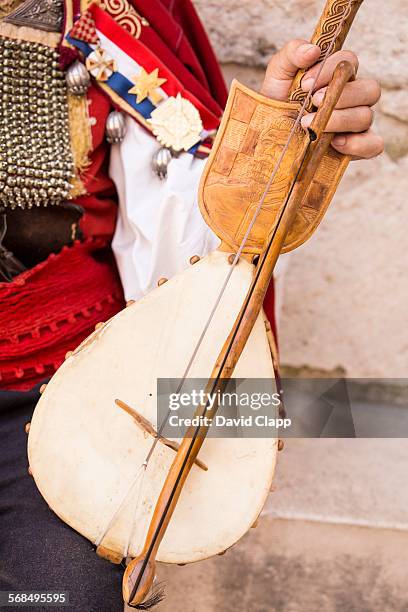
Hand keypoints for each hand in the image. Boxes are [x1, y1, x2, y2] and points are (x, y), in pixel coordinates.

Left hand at [261, 40, 383, 158]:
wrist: (268, 138)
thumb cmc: (278, 103)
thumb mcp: (278, 74)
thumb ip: (292, 54)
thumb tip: (312, 50)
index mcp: (339, 76)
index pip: (350, 61)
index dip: (330, 70)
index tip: (305, 84)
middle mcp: (353, 98)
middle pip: (370, 89)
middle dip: (341, 96)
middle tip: (313, 103)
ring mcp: (356, 124)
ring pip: (366, 116)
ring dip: (339, 120)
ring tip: (309, 126)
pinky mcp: (355, 148)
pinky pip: (373, 145)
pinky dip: (357, 144)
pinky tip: (335, 143)